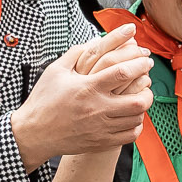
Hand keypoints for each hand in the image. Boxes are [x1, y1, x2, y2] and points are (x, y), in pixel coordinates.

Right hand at [14, 24, 151, 168]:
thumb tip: (95, 40)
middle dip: (148, 87)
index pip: (123, 72)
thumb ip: (77, 53)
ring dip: (143, 104)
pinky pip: (130, 135)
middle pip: (138, 100)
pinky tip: (131, 115)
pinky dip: (136, 124)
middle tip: (147, 78)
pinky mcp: (101, 141)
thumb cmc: (44, 100)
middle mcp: (98, 109)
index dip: (139, 63)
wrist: (34, 133)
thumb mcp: (55, 71)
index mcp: (88, 88)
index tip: (145, 58)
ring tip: (140, 95)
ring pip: (137, 118)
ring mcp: (101, 128)